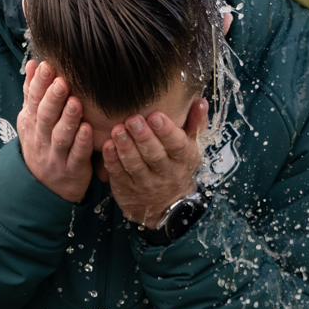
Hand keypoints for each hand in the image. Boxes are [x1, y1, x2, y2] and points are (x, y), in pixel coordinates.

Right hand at [17, 59, 92, 201]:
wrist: (42, 187)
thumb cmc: (41, 144)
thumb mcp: (32, 120)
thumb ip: (33, 93)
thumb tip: (34, 63)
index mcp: (31, 123)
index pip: (34, 100)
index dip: (40, 84)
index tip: (48, 66)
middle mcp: (41, 138)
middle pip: (46, 117)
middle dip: (53, 99)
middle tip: (62, 81)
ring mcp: (56, 156)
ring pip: (61, 137)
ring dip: (68, 119)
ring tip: (76, 103)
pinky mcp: (72, 170)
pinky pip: (77, 156)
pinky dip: (82, 143)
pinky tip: (88, 130)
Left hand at [101, 98, 206, 226]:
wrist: (168, 205)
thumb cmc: (179, 165)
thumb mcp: (192, 146)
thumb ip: (196, 123)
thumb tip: (201, 102)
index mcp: (183, 159)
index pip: (177, 145)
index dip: (166, 131)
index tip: (156, 116)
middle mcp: (165, 173)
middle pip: (154, 155)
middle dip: (143, 137)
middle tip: (133, 119)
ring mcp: (145, 182)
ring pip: (135, 165)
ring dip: (125, 148)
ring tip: (117, 130)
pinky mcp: (127, 188)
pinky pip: (119, 175)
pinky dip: (112, 161)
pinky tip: (107, 146)